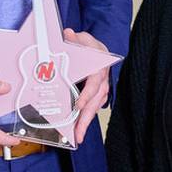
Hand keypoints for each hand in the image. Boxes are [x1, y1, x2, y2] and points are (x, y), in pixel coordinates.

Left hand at [65, 29, 110, 144]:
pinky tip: (76, 130)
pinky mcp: (96, 97)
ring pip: (94, 109)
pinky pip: (91, 109)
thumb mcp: (84, 39)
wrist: (99, 52)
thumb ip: (76, 38)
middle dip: (86, 120)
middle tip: (77, 135)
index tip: (78, 106)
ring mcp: (100, 91)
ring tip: (77, 138)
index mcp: (99, 69)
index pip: (94, 84)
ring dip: (85, 124)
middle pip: (95, 103)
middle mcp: (102, 82)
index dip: (86, 96)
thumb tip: (68, 33)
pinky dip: (84, 120)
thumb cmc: (91, 47)